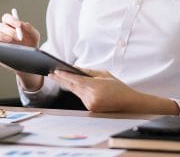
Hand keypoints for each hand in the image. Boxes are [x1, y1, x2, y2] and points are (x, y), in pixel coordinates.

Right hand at [0, 11, 39, 47]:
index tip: (19, 25)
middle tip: (19, 37)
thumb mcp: (34, 36)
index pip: (6, 18)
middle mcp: (2, 30)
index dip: (11, 20)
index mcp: (10, 24)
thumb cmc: (31, 45)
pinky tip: (4, 48)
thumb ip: (30, 29)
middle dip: (10, 31)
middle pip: (1, 26)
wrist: (29, 59)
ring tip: (10, 40)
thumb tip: (22, 24)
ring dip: (1, 36)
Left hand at [49, 69, 179, 113]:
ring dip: (68, 85)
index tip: (55, 71)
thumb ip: (88, 72)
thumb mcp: (104, 75)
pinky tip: (69, 84)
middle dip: (62, 80)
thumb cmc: (118, 87)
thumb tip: (75, 69)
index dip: (64, 76)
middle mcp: (91, 98)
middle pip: (72, 87)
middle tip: (51, 73)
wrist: (129, 103)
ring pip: (76, 92)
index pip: (75, 81)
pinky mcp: (91, 109)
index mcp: (95, 88)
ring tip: (57, 76)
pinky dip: (76, 91)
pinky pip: (81, 97)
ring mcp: (90, 105)